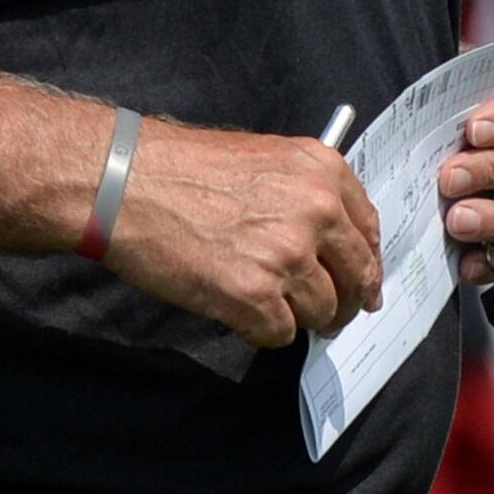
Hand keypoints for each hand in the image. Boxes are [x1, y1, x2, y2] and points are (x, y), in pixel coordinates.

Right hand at [99, 120, 383, 349]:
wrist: (126, 183)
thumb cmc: (182, 168)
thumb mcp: (264, 159)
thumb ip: (305, 196)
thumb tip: (331, 246)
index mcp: (322, 173)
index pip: (368, 230)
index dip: (365, 264)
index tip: (361, 284)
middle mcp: (316, 212)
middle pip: (356, 278)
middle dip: (344, 303)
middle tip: (329, 318)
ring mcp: (288, 256)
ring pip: (321, 312)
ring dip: (296, 316)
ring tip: (262, 303)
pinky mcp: (255, 296)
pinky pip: (280, 333)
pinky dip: (261, 330)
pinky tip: (237, 311)